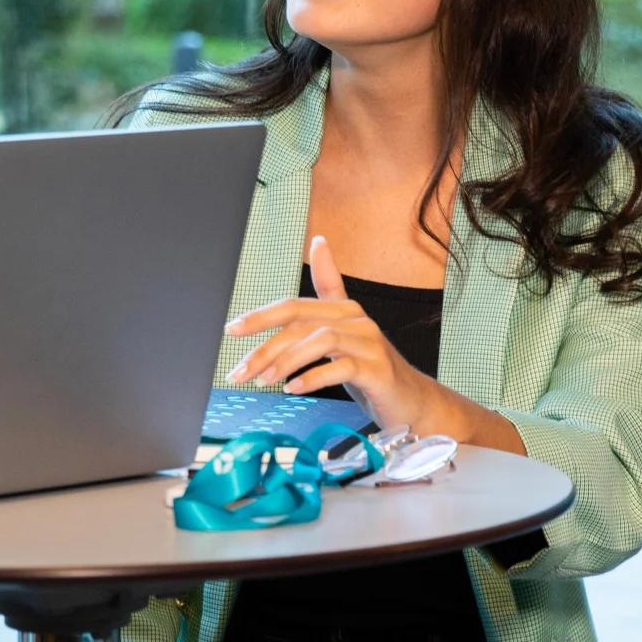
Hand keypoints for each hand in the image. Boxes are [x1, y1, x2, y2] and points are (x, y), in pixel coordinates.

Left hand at [223, 236, 438, 429]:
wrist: (410, 400)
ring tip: (265, 381)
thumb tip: (319, 242)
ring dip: (286, 362)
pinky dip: (312, 377)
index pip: (293, 307)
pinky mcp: (378, 369)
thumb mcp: (341, 332)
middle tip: (239, 372)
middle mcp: (356, 319)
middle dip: (264, 348)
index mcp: (342, 308)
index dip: (260, 316)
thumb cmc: (369, 367)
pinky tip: (294, 388)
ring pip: (319, 341)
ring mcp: (370, 343)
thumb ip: (326, 295)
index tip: (230, 329)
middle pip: (300, 324)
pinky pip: (341, 367)